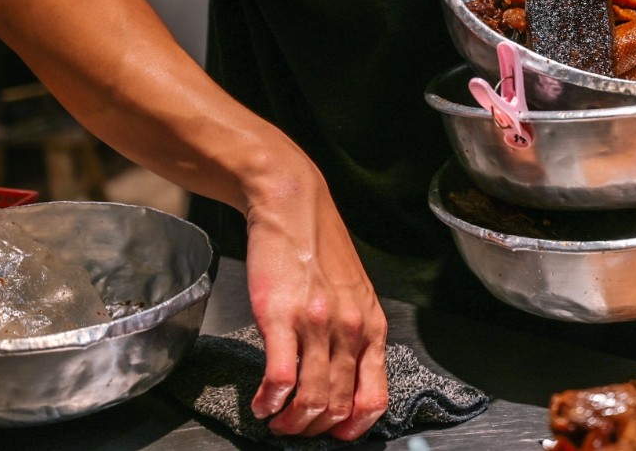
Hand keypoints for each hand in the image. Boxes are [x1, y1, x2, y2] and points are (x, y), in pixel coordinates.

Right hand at [243, 162, 388, 438]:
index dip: (353, 427)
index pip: (374, 398)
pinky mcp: (282, 318)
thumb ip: (354, 335)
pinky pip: (280, 378)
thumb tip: (344, 380)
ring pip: (311, 399)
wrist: (293, 208)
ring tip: (276, 421)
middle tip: (295, 428)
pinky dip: (268, 401)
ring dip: (290, 421)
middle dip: (314, 428)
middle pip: (337, 405)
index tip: (334, 433)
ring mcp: (317, 325)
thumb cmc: (320, 251)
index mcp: (371, 328)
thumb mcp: (355, 294)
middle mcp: (350, 330)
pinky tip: (261, 402)